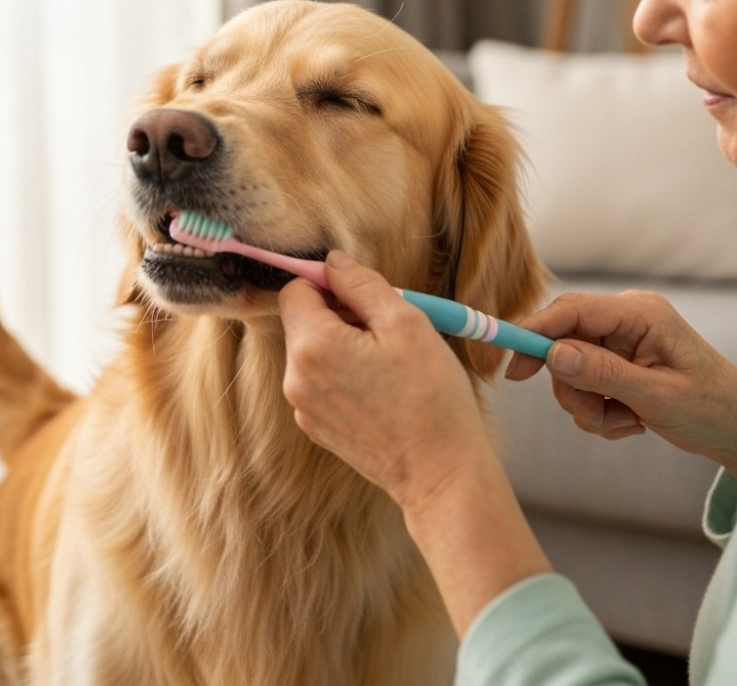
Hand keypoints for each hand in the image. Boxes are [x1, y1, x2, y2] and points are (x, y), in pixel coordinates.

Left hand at [279, 250, 486, 512]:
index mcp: (312, 346)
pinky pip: (321, 382)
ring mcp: (303, 408)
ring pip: (314, 351)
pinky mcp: (317, 428)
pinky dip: (345, 375)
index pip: (295, 290)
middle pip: (303, 321)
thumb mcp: (405, 322)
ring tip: (389, 363)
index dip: (328, 284)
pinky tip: (382, 389)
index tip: (363, 296)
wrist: (441, 473)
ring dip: (344, 344)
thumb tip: (332, 262)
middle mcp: (295, 378)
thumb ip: (361, 284)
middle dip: (340, 315)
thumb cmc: (431, 396)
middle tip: (386, 331)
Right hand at [506, 290, 736, 479]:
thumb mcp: (657, 396)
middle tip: (597, 416)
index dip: (534, 332)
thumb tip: (553, 354)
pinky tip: (629, 422)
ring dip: (588, 405)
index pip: (571, 310)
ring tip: (625, 423)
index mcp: (639, 313)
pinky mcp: (615, 362)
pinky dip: (597, 411)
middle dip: (573, 387)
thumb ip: (603, 372)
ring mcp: (619, 341)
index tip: (512, 364)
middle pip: (563, 343)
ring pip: (568, 370)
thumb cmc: (712, 408)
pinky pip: (582, 384)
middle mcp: (625, 320)